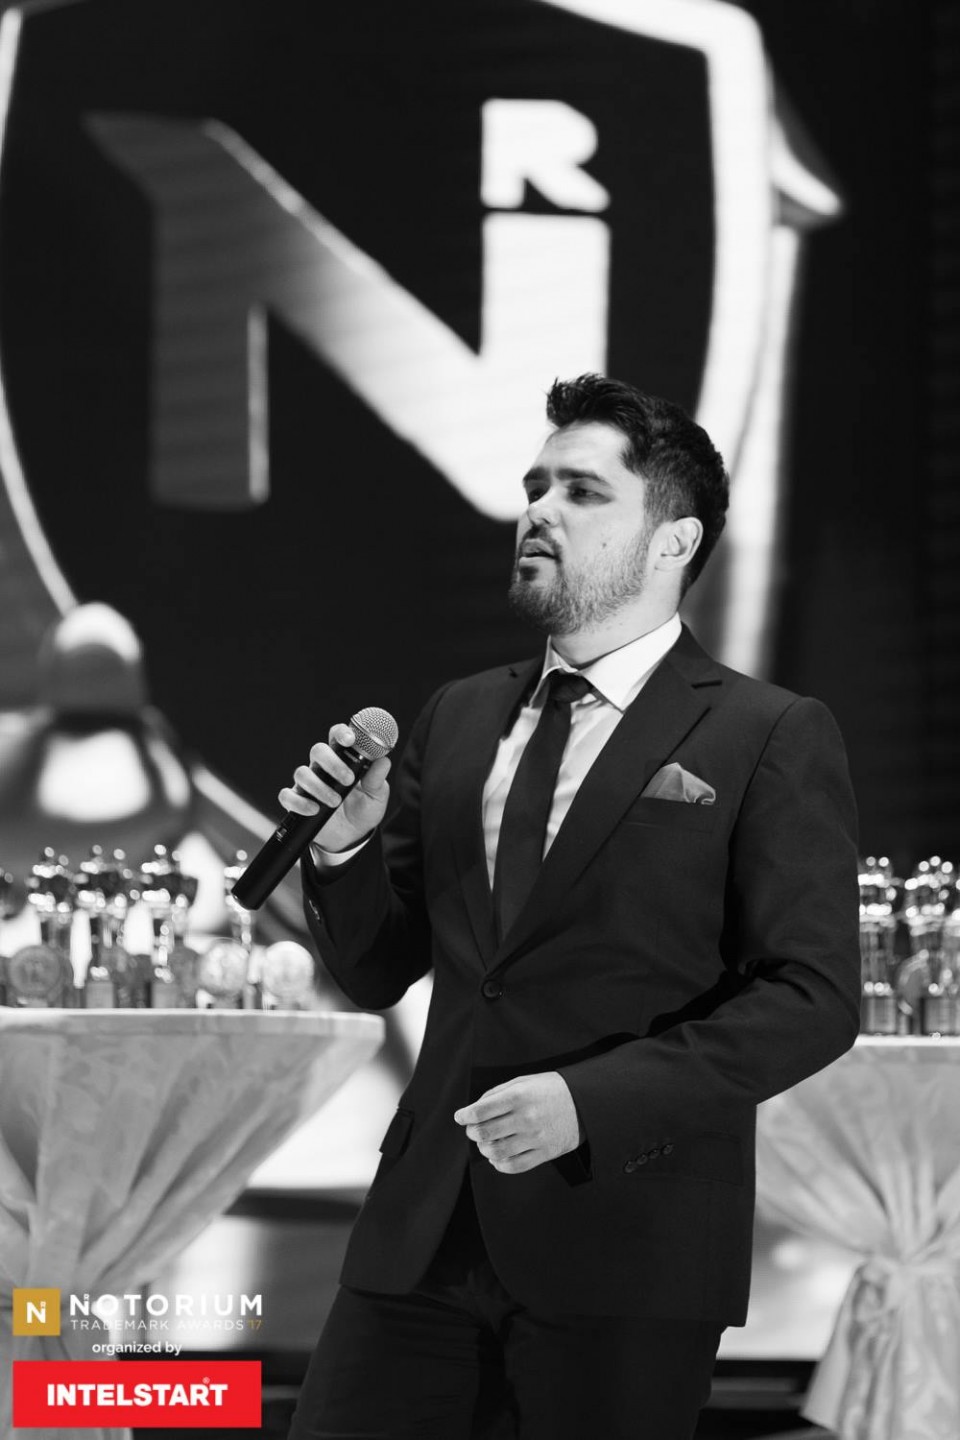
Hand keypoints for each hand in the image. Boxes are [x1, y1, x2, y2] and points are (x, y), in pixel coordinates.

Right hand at [278, 723, 391, 852]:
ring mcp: (307, 785)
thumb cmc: (364, 810)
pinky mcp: (297, 802)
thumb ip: (377, 779)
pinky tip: (315, 809)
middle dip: (332, 763)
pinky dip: (299, 802)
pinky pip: (287, 796)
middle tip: (348, 780)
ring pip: (302, 773)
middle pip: (318, 750)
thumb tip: (384, 760)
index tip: (350, 739)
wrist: (352, 837)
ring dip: (319, 786)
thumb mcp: (376, 796)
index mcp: (342, 760)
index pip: (336, 737)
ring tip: (336, 801)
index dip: (341, 733)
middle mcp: (322, 768)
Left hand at [454, 1072, 583, 1173]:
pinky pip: (514, 1166)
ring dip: (484, 1149)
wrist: (585, 1102)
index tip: (460, 1117)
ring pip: (496, 1152)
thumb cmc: (550, 1089)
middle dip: (472, 1132)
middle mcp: (525, 1118)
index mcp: (518, 1096)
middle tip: (472, 1129)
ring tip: (485, 1143)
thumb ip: (498, 1093)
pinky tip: (497, 1157)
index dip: (465, 1116)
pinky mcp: (544, 1153)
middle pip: (484, 1133)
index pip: (481, 1111)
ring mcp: (535, 1138)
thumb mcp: (524, 1081)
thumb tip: (475, 1109)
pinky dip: (500, 1164)